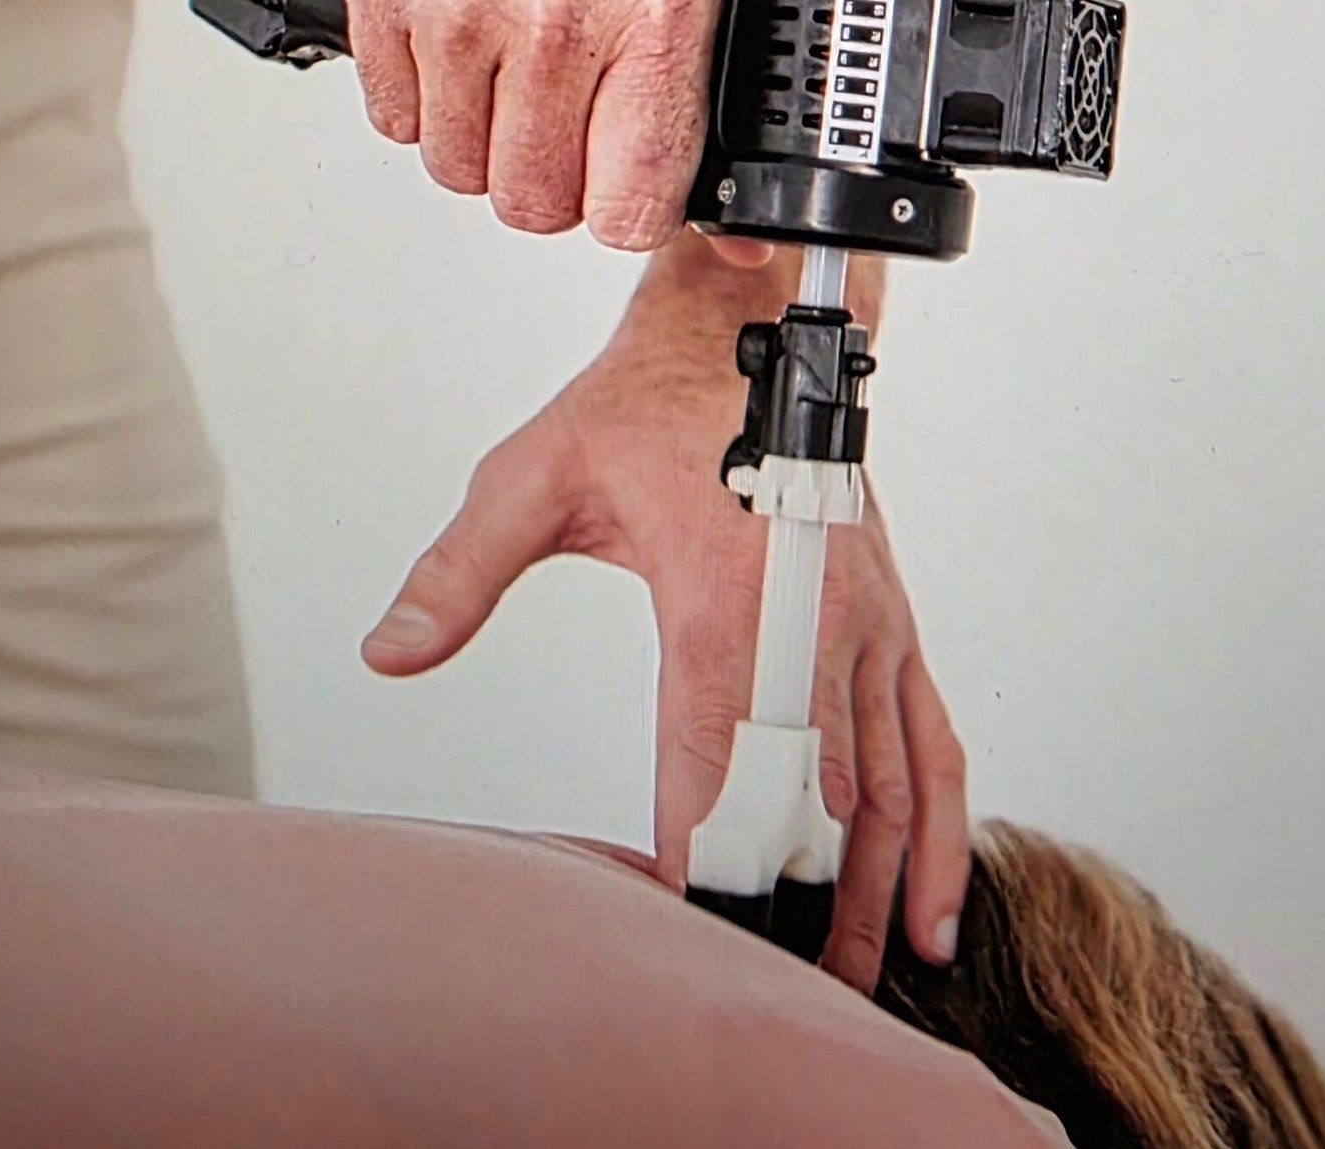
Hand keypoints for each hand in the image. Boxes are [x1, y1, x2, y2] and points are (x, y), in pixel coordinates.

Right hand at [335, 0, 744, 250]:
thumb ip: (720, 88)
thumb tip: (740, 237)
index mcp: (660, 8)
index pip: (631, 206)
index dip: (629, 206)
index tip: (624, 175)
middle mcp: (558, 19)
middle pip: (534, 203)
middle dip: (554, 176)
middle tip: (567, 108)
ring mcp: (461, 10)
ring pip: (458, 168)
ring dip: (484, 135)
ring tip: (512, 52)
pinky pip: (393, 119)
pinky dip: (423, 95)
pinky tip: (462, 27)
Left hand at [359, 241, 970, 993]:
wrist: (749, 328)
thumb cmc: (646, 401)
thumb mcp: (533, 472)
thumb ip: (459, 572)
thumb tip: (386, 653)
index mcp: (728, 588)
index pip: (716, 757)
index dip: (703, 858)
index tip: (689, 941)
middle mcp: (817, 614)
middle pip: (817, 795)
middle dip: (797, 905)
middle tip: (779, 997)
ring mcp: (869, 622)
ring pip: (889, 783)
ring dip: (876, 889)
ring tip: (858, 981)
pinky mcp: (893, 623)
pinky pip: (932, 741)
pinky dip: (938, 828)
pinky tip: (931, 907)